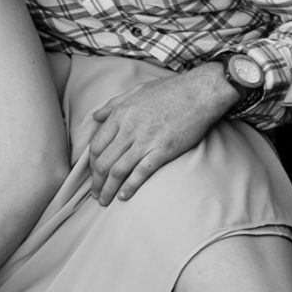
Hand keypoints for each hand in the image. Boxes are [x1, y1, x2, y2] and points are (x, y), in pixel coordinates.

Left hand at [87, 67, 231, 204]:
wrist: (199, 92)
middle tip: (96, 192)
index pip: (96, 146)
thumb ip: (114, 104)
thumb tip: (96, 116)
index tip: (94, 172)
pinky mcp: (162, 151)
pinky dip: (129, 187)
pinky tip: (124, 197)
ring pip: (117, 171)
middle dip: (96, 181)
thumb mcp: (136, 91)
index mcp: (120, 115)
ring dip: (108, 189)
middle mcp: (128, 130)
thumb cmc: (169, 90)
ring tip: (104, 201)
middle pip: (103, 162)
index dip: (91, 163)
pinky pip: (140, 173)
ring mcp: (145, 141)